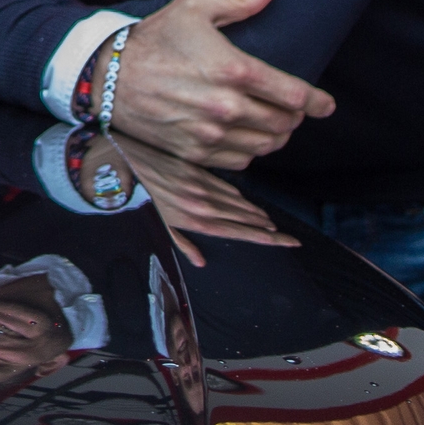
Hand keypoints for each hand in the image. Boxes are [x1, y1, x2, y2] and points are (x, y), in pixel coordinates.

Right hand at [100, 0, 333, 167]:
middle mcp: (226, 107)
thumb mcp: (194, 9)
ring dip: (276, 135)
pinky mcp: (196, 153)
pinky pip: (241, 160)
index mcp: (233, 70)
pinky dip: (250, 150)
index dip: (317, 101)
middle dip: (295, 116)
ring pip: (266, 145)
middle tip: (292, 108)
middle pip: (284, 123)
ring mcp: (211, 134)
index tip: (325, 104)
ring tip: (274, 123)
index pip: (293, 94)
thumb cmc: (153, 40)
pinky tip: (245, 136)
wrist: (108, 76)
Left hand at [112, 136, 293, 266]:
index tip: (289, 241)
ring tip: (270, 223)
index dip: (269, 238)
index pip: (242, 233)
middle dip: (268, 228)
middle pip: (247, 219)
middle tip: (287, 235)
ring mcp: (206, 188)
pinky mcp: (204, 174)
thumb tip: (202, 263)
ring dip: (257, 214)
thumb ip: (183, 244)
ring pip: (241, 203)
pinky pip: (229, 188)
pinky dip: (241, 198)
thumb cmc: (147, 198)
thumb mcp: (162, 225)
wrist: (134, 161)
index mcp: (198, 222)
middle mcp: (206, 206)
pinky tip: (248, 204)